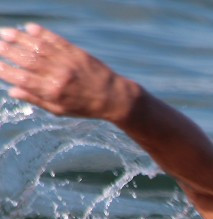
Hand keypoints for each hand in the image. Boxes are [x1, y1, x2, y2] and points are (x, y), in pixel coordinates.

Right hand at [0, 23, 137, 121]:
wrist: (115, 98)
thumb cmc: (86, 107)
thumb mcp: (61, 110)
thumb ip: (36, 100)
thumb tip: (12, 91)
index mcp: (53, 92)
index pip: (22, 79)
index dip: (5, 70)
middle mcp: (59, 76)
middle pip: (27, 60)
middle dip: (8, 50)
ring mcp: (68, 62)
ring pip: (39, 47)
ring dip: (20, 38)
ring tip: (5, 32)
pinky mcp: (77, 53)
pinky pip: (56, 40)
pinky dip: (42, 33)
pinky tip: (30, 28)